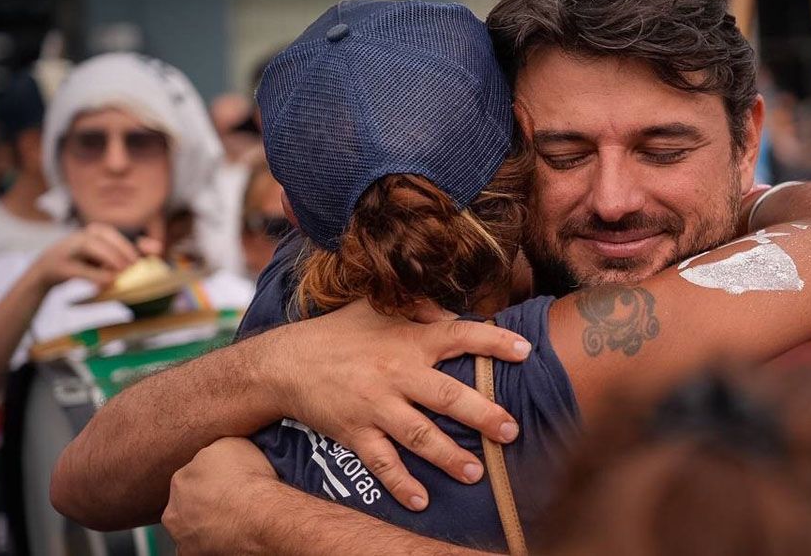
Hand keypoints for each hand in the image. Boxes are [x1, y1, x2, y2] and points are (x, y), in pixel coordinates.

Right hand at [28, 223, 161, 289]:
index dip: (132, 242)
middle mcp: (78, 237)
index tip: (154, 251)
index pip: (112, 234)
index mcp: (91, 234)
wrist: (42, 274)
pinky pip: (77, 268)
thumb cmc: (78, 264)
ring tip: (121, 270)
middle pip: (101, 235)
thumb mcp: (101, 258)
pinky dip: (94, 275)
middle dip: (121, 249)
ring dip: (108, 257)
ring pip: (88, 245)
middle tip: (133, 265)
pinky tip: (106, 283)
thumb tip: (153, 252)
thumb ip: (123, 255)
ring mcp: (65, 250)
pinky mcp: (56, 267)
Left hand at [163, 438, 275, 554]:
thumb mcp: (234, 443)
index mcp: (181, 477)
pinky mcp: (190, 555)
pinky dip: (210, 543)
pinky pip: (198, 547)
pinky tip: (229, 535)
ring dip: (203, 522)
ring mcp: (181, 534)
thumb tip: (217, 449)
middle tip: (229, 500)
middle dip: (203, 500)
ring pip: (190, 526)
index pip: (193, 475)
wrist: (260, 516)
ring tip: (232, 519)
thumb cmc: (250, 481)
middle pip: (187, 501)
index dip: (212, 478)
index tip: (229, 481)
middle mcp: (174, 506)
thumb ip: (217, 448)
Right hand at [263, 298, 532, 511]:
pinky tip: (422, 501)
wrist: (285, 363)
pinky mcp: (354, 432)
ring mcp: (375, 406)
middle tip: (511, 431)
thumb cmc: (337, 334)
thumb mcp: (374, 309)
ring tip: (477, 473)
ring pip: (419, 436)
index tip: (525, 351)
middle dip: (482, 415)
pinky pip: (381, 463)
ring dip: (449, 457)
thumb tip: (454, 311)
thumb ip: (417, 308)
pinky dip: (401, 484)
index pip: (458, 336)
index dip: (493, 342)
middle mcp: (395, 374)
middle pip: (446, 396)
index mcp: (407, 340)